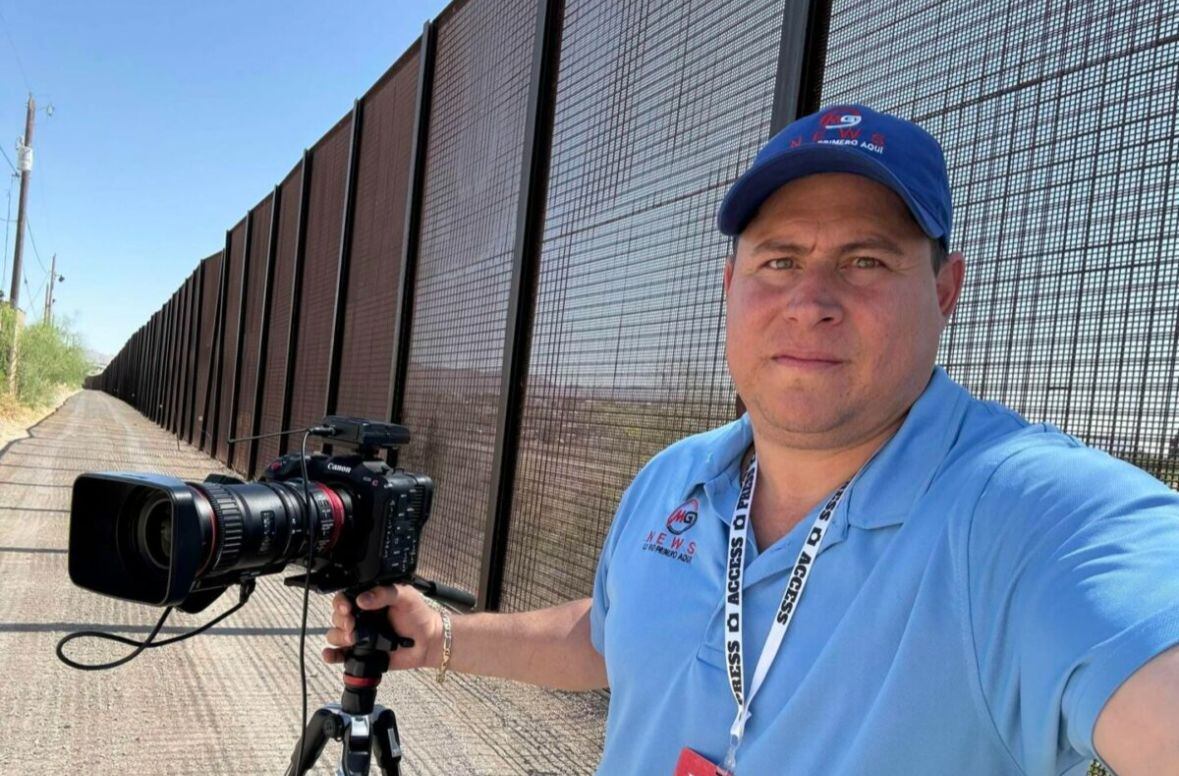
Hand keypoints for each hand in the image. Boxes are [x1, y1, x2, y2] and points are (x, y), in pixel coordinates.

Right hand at [322, 584, 442, 670]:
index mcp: (370, 601)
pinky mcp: (361, 653)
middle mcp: (362, 618)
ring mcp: (361, 636)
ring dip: (339, 636)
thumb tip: (362, 599)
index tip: (347, 608)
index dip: (341, 603)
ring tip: (353, 639)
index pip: (345, 598)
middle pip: (337, 617)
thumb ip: (384, 593)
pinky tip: (330, 654)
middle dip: (341, 621)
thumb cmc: (419, 615)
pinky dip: (332, 655)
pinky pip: (340, 655)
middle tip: (353, 625)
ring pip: (336, 634)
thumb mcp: (405, 596)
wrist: (428, 641)